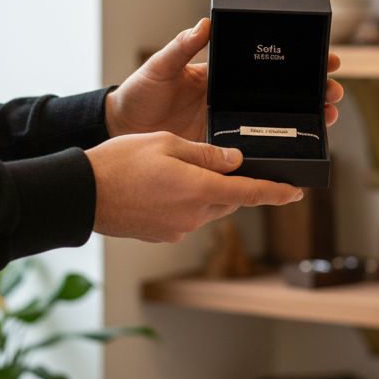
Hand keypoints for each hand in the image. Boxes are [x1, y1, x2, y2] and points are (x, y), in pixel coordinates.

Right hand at [85, 131, 303, 242]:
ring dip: (207, 192)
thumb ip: (204, 153)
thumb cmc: (119, 163)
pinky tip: (164, 186)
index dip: (276, 193)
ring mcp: (178, 228)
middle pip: (229, 199)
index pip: (249, 192)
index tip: (297, 193)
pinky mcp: (163, 234)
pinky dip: (186, 201)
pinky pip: (187, 216)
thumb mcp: (165, 143)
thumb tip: (234, 161)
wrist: (81, 195)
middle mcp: (193, 215)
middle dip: (232, 184)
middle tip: (225, 165)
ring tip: (181, 170)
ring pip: (208, 208)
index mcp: (199, 189)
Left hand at [106, 18, 344, 139]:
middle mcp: (230, 98)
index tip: (324, 59)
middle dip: (311, 93)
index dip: (296, 63)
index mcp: (220, 75)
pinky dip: (277, 149)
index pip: (265, 67)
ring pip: (274, 122)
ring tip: (328, 117)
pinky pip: (253, 149)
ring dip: (304, 119)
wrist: (121, 129)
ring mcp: (228, 124)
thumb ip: (181, 48)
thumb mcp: (160, 66)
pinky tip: (297, 149)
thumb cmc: (140, 92)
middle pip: (280, 96)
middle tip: (334, 92)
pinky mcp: (220, 148)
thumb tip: (202, 25)